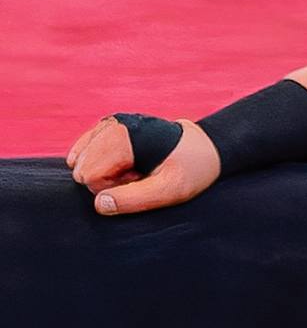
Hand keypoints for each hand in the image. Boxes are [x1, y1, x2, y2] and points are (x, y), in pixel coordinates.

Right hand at [66, 115, 220, 216]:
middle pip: (81, 166)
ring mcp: (109, 123)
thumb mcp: (171, 190)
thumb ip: (135, 199)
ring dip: (105, 171)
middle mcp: (114, 124)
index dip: (111, 186)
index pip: (88, 173)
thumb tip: (99, 203)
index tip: (139, 180)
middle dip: (107, 179)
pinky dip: (100, 163)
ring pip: (80, 160)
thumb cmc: (191, 169)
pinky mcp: (108, 127)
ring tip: (136, 170)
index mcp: (126, 136)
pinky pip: (83, 151)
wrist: (204, 149)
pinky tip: (124, 165)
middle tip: (139, 176)